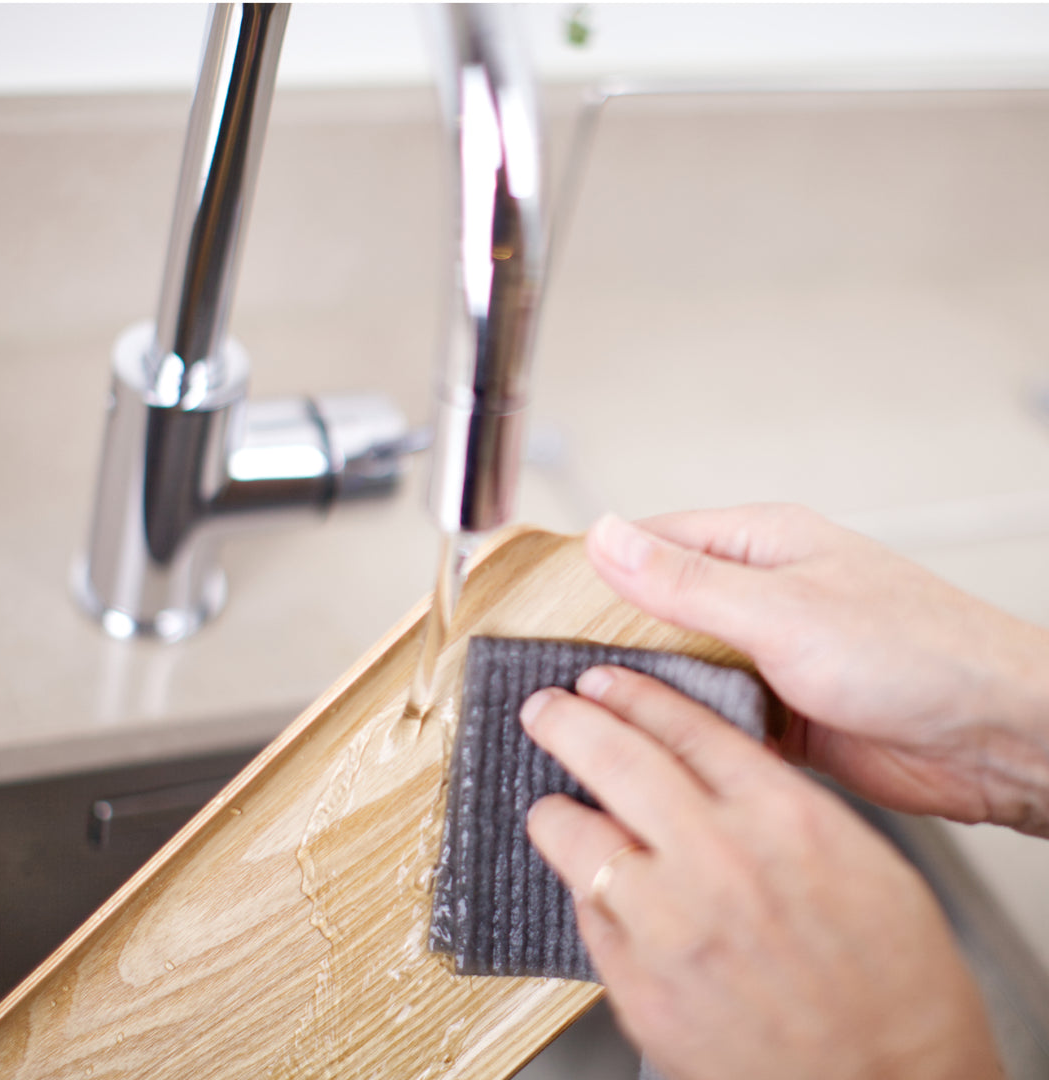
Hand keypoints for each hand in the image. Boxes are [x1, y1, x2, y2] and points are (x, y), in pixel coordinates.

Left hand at [522, 668, 1001, 1079]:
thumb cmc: (896, 983)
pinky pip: (589, 916)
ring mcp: (672, 924)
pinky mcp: (642, 987)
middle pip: (618, 759)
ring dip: (556, 814)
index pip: (686, 726)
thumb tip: (716, 770)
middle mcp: (719, 859)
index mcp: (783, 817)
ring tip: (550, 807)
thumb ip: (779, 805)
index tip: (602, 681)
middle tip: (544, 708)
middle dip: (568, 722)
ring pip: (579, 837)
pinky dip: (586, 893)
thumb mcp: (862, 860)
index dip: (634, 695)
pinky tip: (592, 887)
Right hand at [585, 504, 1048, 835]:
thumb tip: (606, 536)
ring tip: (590, 713)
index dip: (596, 570)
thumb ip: (685, 580)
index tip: (539, 604)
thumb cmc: (917, 652)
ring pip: (681, 664)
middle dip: (613, 638)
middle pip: (658, 606)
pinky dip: (685, 726)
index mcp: (759, 542)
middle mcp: (759, 593)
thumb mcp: (781, 611)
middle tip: (556, 672)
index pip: (652, 542)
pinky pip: (711, 711)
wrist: (995, 738)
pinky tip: (653, 745)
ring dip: (649, 687)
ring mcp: (767, 652)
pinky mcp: (778, 709)